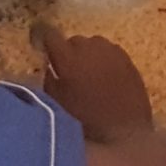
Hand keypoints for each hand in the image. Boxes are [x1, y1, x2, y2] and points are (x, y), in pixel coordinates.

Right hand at [35, 25, 156, 140]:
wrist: (125, 132)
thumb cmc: (85, 121)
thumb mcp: (56, 103)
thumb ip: (47, 79)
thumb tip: (46, 65)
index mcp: (68, 56)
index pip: (49, 32)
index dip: (41, 35)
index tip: (38, 43)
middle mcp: (90, 47)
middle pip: (73, 40)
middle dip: (67, 52)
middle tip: (67, 72)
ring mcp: (112, 51)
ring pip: (93, 45)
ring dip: (88, 55)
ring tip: (87, 75)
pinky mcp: (128, 59)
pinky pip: (110, 53)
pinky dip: (104, 61)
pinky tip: (105, 78)